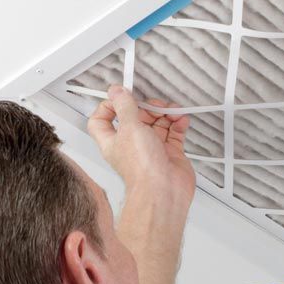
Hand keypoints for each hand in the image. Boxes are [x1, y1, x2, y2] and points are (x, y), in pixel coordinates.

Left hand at [87, 85, 196, 201]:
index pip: (102, 121)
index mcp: (113, 140)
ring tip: (172, 111)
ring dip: (166, 114)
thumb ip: (124, 107)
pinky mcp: (169, 154)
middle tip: (156, 105)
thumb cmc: (142, 169)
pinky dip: (178, 124)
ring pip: (157, 124)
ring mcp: (152, 149)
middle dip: (147, 107)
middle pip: (136, 118)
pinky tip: (181, 120)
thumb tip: (116, 91)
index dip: (108, 107)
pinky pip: (174, 133)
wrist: (163, 191)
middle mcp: (131, 145)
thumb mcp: (129, 128)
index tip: (121, 97)